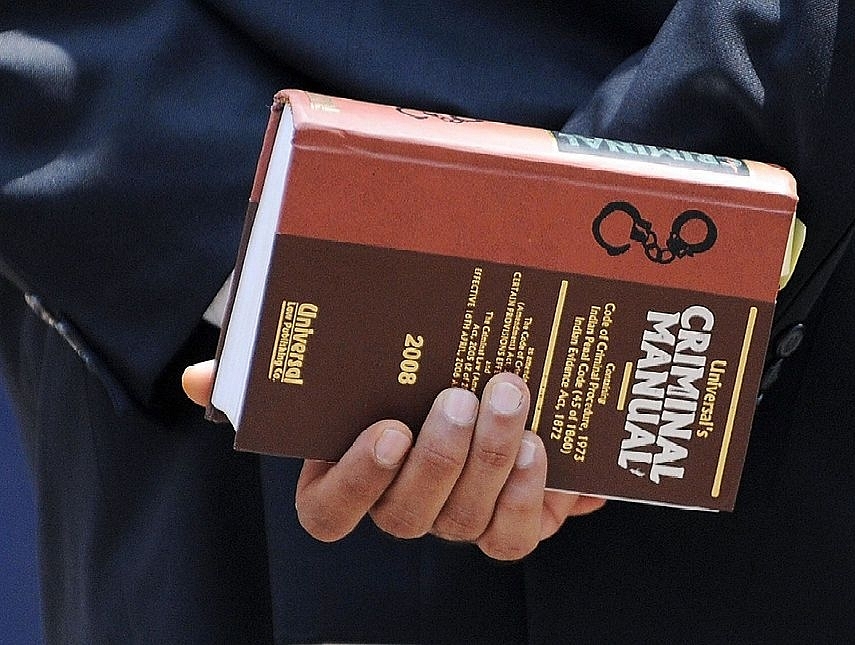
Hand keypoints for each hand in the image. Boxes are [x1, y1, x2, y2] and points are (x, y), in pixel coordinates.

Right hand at [183, 361, 604, 559]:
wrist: (483, 378)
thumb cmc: (399, 375)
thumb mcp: (337, 364)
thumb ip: (271, 374)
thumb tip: (199, 380)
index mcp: (349, 479)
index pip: (329, 513)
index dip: (356, 482)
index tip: (384, 431)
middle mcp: (402, 509)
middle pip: (410, 513)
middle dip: (440, 458)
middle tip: (462, 397)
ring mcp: (458, 521)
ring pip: (469, 521)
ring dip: (491, 464)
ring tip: (512, 404)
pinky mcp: (511, 521)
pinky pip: (519, 535)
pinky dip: (533, 496)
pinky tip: (544, 450)